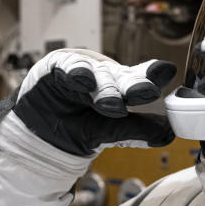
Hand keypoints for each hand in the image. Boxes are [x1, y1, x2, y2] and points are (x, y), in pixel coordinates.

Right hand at [13, 49, 175, 155]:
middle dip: (134, 84)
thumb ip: (134, 131)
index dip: (152, 74)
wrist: (37, 137)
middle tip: (147, 91)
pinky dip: (77, 74)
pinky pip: (68, 68)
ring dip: (105, 89)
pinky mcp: (56, 69)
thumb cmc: (74, 129)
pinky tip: (84, 80)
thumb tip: (168, 132)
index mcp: (119, 87)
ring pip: (97, 76)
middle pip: (121, 77)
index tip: (166, 72)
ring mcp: (80, 70)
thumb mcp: (105, 133)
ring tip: (114, 105)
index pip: (138, 78)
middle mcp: (102, 76)